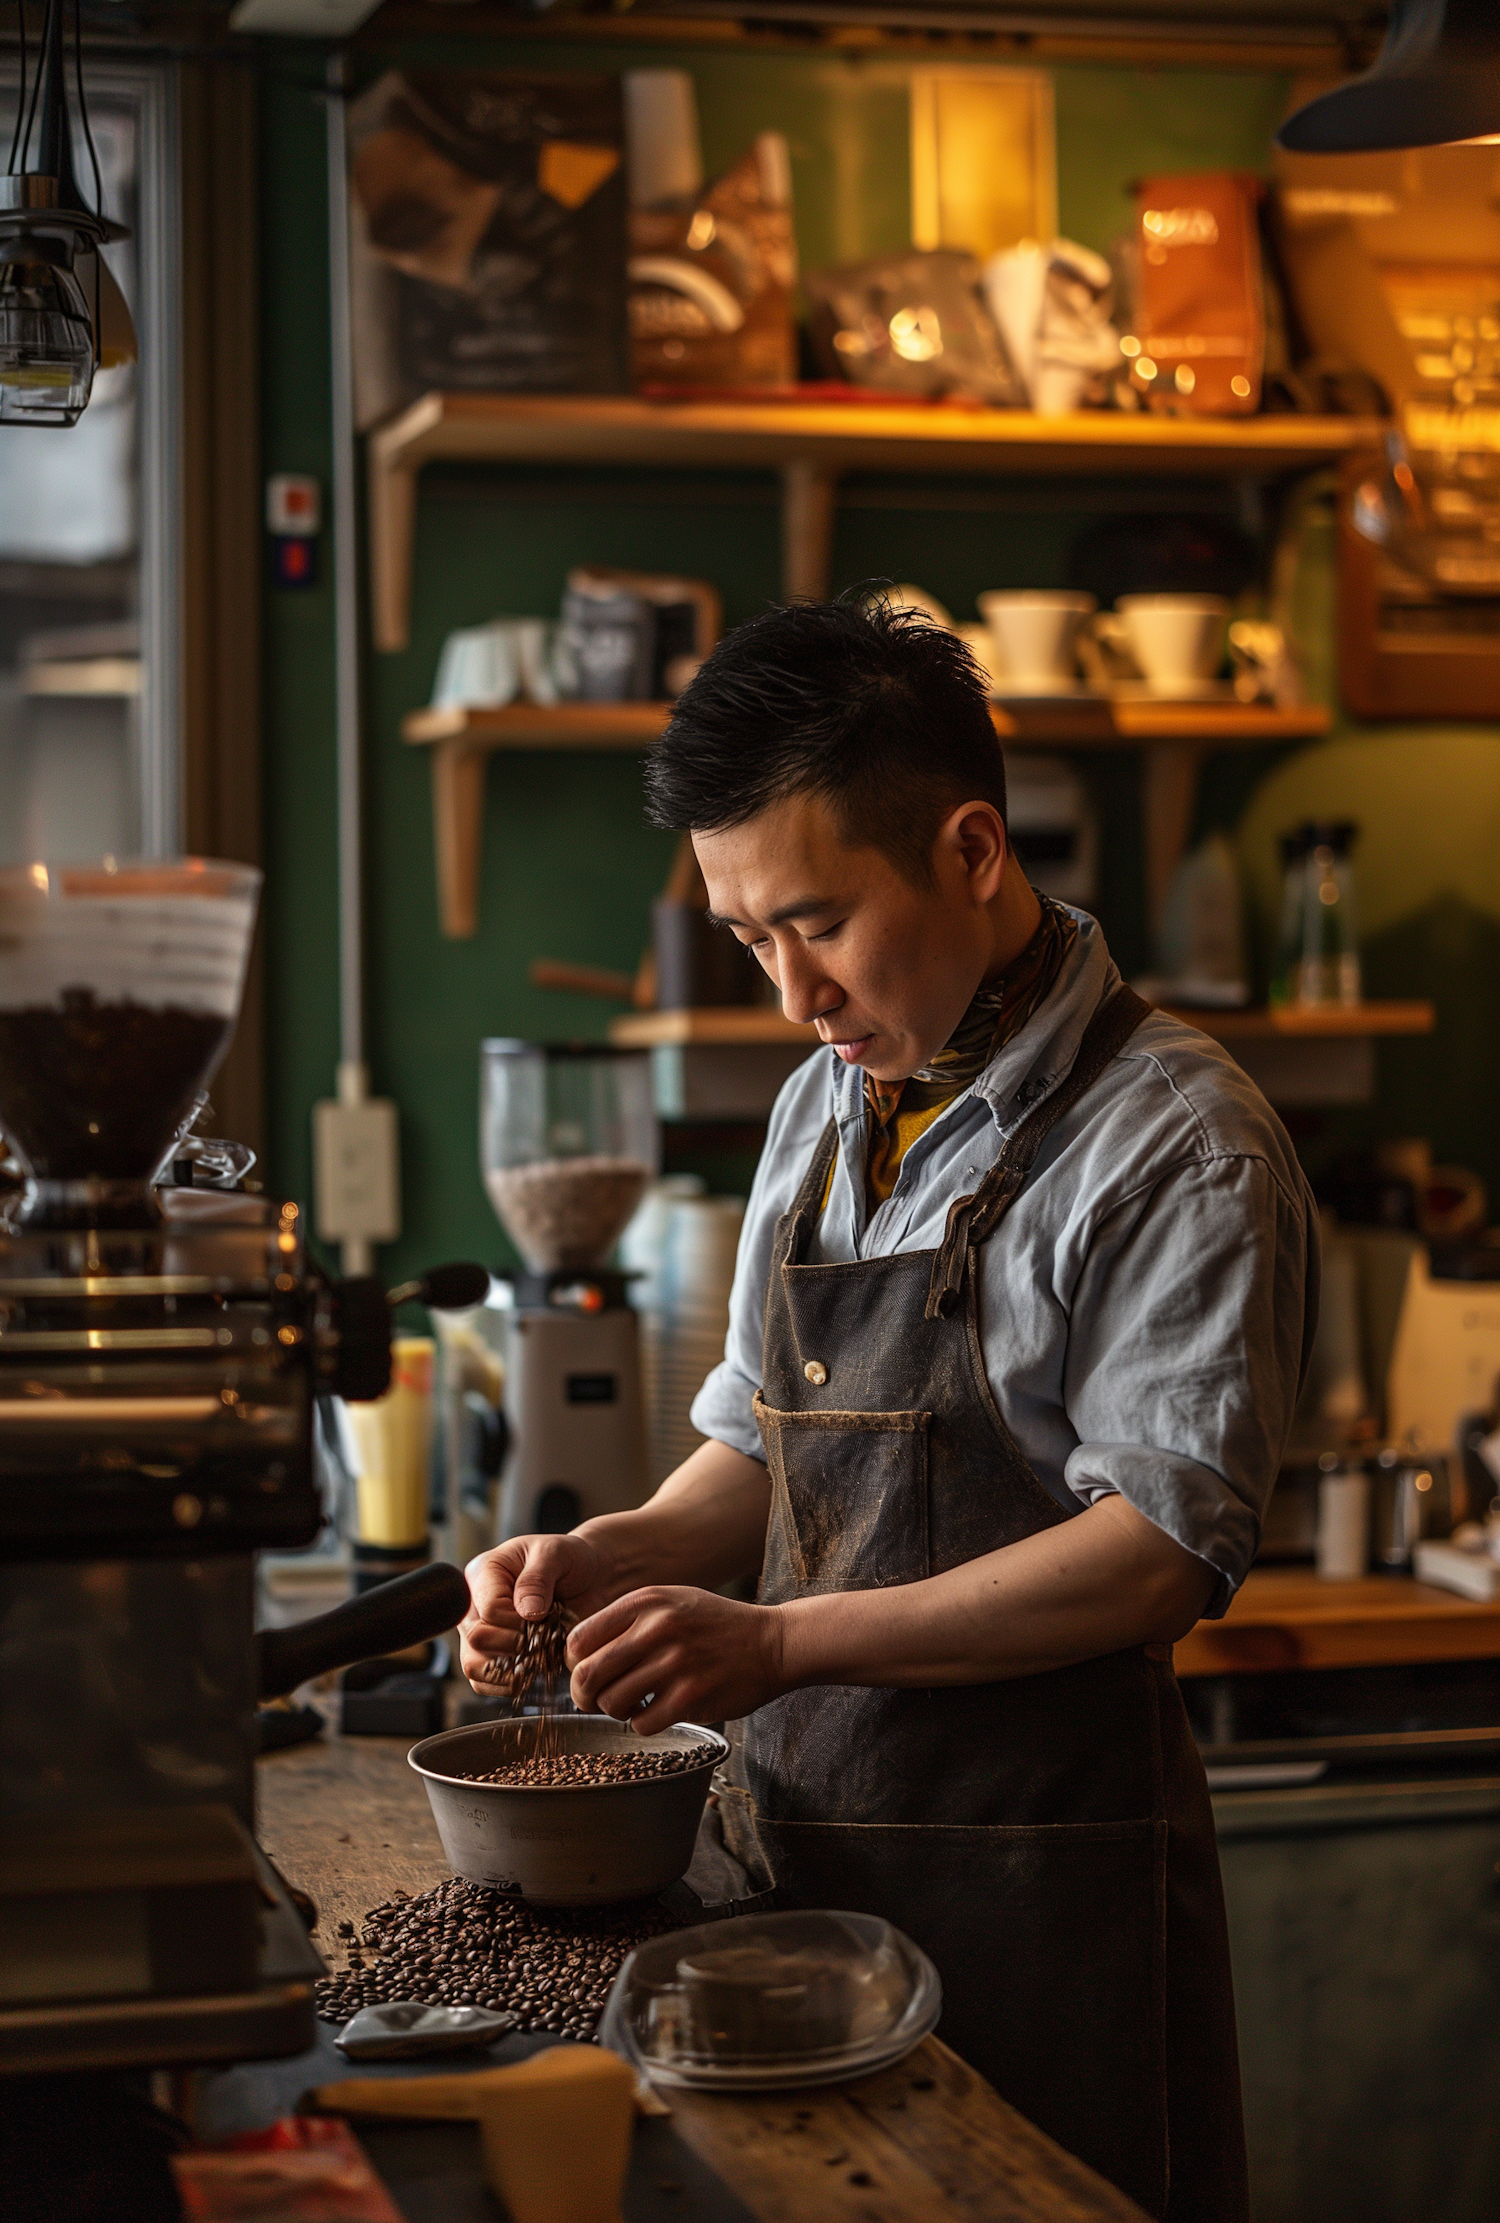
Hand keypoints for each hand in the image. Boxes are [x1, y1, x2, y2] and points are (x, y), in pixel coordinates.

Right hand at [459, 1533, 611, 1694]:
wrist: (589, 1578)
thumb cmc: (569, 1559)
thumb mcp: (556, 1554)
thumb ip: (537, 1578)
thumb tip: (526, 1612)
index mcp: (484, 1572)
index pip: (488, 1609)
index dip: (517, 1622)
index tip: (543, 1618)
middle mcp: (476, 1604)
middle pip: (477, 1639)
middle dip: (514, 1645)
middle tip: (541, 1639)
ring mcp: (483, 1631)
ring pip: (474, 1666)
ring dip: (509, 1670)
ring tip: (538, 1659)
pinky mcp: (494, 1654)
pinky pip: (485, 1682)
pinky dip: (508, 1684)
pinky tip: (532, 1673)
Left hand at [566, 1586, 785, 1733]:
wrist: (771, 1643)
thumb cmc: (715, 1625)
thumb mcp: (671, 1601)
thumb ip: (628, 1619)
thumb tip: (580, 1655)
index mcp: (645, 1602)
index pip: (579, 1639)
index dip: (575, 1662)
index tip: (587, 1670)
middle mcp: (657, 1629)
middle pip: (587, 1674)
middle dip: (583, 1694)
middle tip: (594, 1699)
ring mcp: (675, 1663)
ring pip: (611, 1702)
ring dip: (616, 1711)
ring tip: (633, 1703)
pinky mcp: (691, 1696)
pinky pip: (641, 1724)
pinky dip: (642, 1724)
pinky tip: (656, 1711)